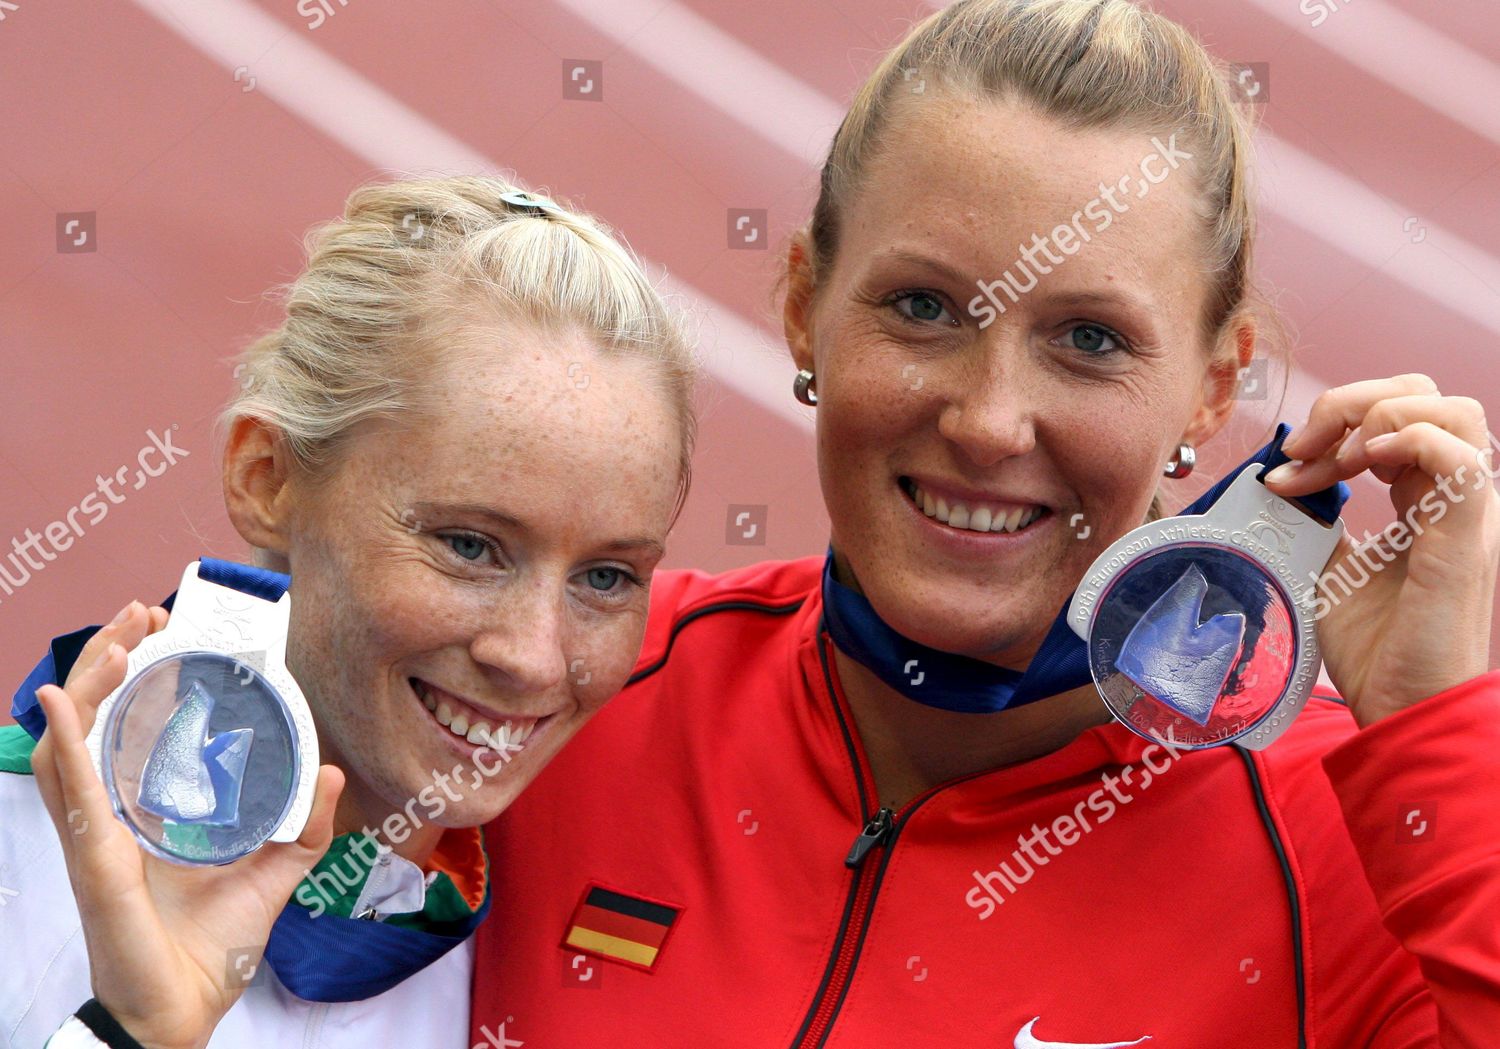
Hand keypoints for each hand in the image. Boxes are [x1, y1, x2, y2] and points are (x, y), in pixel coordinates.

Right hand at [29, 600, 343, 1048]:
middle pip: (93, 722)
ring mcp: (95, 837)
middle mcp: (110, 817)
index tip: (161, 631)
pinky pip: (72, 792)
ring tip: (114, 637)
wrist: (184, 1011)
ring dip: (89, 684)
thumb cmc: (211, 949)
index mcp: (142, 814)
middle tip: (140, 614)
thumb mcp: (273, 875)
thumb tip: (333, 774)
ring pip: (72, 742)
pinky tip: (64, 701)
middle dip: (109, 660)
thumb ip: (304, 827)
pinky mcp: (95, 860)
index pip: (126, 729)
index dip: (133, 678)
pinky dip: (66, 741)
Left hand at [1263, 374, 1499, 725]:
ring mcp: (1464, 514)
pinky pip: (1459, 455)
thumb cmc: (1375, 649)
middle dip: (1351, 404)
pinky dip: (1406, 440)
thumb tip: (1279, 482)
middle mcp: (1451, 497)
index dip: (1334, 423)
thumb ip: (1316, 521)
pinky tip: (1361, 469)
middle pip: (1424, 396)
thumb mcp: (1328, 567)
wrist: (1402, 709)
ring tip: (1336, 464)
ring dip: (1377, 418)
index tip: (1284, 468)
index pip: (1396, 415)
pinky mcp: (1464, 538)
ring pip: (1452, 411)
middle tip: (1301, 452)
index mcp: (1423, 499)